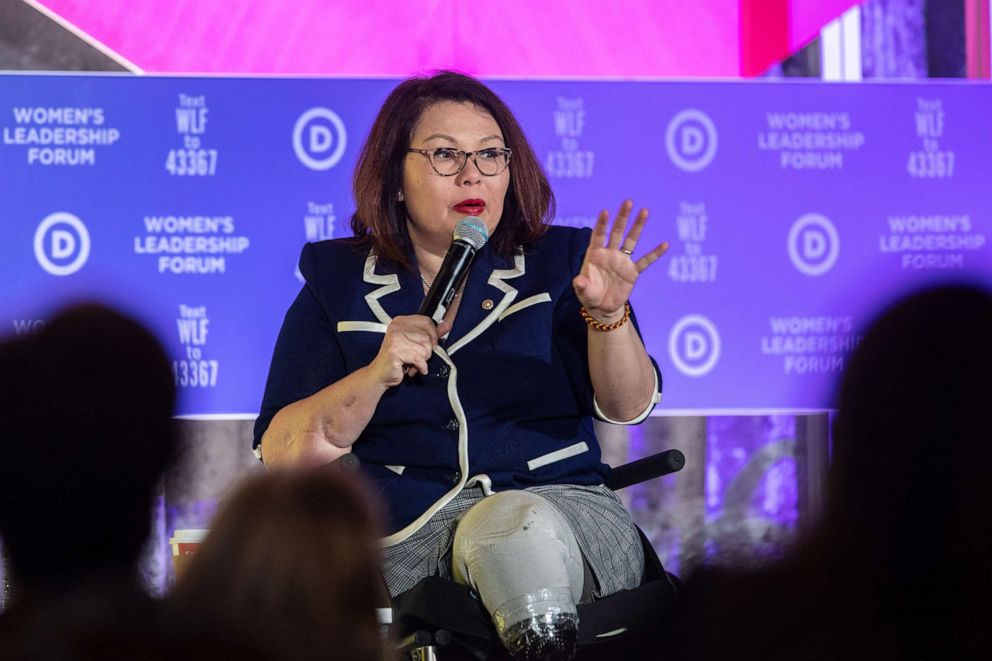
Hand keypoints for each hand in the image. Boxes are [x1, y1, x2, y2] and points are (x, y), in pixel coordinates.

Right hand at [369, 315, 452, 386]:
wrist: (380, 374)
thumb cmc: (396, 360)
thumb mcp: (415, 344)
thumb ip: (430, 334)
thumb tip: (446, 326)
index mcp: (401, 322)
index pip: (427, 321)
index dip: (433, 335)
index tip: (430, 344)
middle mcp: (397, 327)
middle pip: (427, 337)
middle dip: (426, 352)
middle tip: (416, 357)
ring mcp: (395, 338)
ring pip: (425, 349)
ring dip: (422, 360)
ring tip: (412, 362)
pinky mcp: (395, 351)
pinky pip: (419, 359)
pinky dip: (420, 367)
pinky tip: (413, 368)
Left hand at [573, 200, 668, 322]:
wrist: (602, 307)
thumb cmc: (589, 295)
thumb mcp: (583, 291)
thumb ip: (581, 285)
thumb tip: (579, 281)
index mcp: (595, 254)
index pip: (599, 235)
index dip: (602, 224)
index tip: (605, 211)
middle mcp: (609, 254)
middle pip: (617, 232)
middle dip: (622, 217)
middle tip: (628, 202)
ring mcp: (622, 261)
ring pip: (631, 241)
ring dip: (638, 226)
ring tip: (645, 211)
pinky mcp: (633, 271)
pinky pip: (646, 261)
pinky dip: (655, 253)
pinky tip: (665, 244)